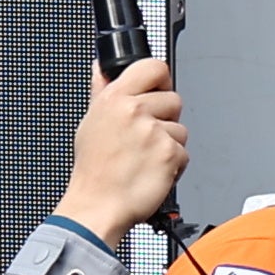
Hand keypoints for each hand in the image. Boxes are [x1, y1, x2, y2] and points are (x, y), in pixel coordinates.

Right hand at [61, 54, 187, 241]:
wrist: (97, 207)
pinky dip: (173, 165)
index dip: (160, 80)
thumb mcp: (90, 122)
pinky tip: (152, 171)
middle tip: (144, 138)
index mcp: (115, 98)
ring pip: (180, 128)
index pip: (154, 67)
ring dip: (169, 144)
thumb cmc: (94, 170)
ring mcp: (153, 132)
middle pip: (173, 99)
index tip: (156, 92)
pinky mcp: (169, 153)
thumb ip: (101, 90)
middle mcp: (134, 111)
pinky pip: (184, 152)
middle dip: (165, 119)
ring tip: (145, 158)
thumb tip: (102, 68)